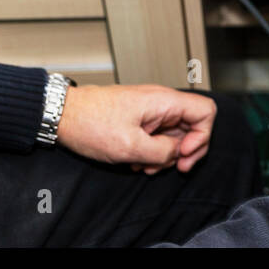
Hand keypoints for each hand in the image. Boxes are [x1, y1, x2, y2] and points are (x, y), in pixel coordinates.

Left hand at [56, 84, 216, 174]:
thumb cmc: (90, 124)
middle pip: (193, 126)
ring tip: (143, 166)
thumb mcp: (130, 146)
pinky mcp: (140, 118)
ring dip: (164, 155)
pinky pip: (157, 136)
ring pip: (175, 135)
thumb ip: (162, 152)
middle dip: (182, 152)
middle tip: (169, 168)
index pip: (206, 111)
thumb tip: (176, 153)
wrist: (63, 115)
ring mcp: (151, 110)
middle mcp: (161, 102)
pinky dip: (151, 151)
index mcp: (163, 101)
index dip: (202, 137)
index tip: (183, 154)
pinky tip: (135, 161)